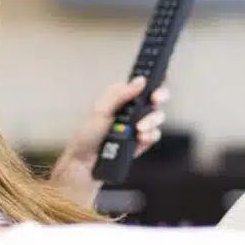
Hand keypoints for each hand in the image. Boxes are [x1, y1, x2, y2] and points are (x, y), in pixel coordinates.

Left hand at [51, 77, 169, 206]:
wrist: (85, 164)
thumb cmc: (86, 135)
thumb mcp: (100, 110)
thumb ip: (120, 94)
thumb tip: (139, 81)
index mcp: (121, 97)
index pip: (141, 84)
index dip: (154, 80)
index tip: (158, 79)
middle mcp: (131, 110)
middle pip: (155, 98)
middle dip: (159, 97)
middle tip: (155, 100)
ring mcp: (137, 126)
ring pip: (157, 117)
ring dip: (152, 120)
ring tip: (139, 129)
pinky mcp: (141, 141)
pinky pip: (154, 135)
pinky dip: (150, 136)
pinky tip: (141, 139)